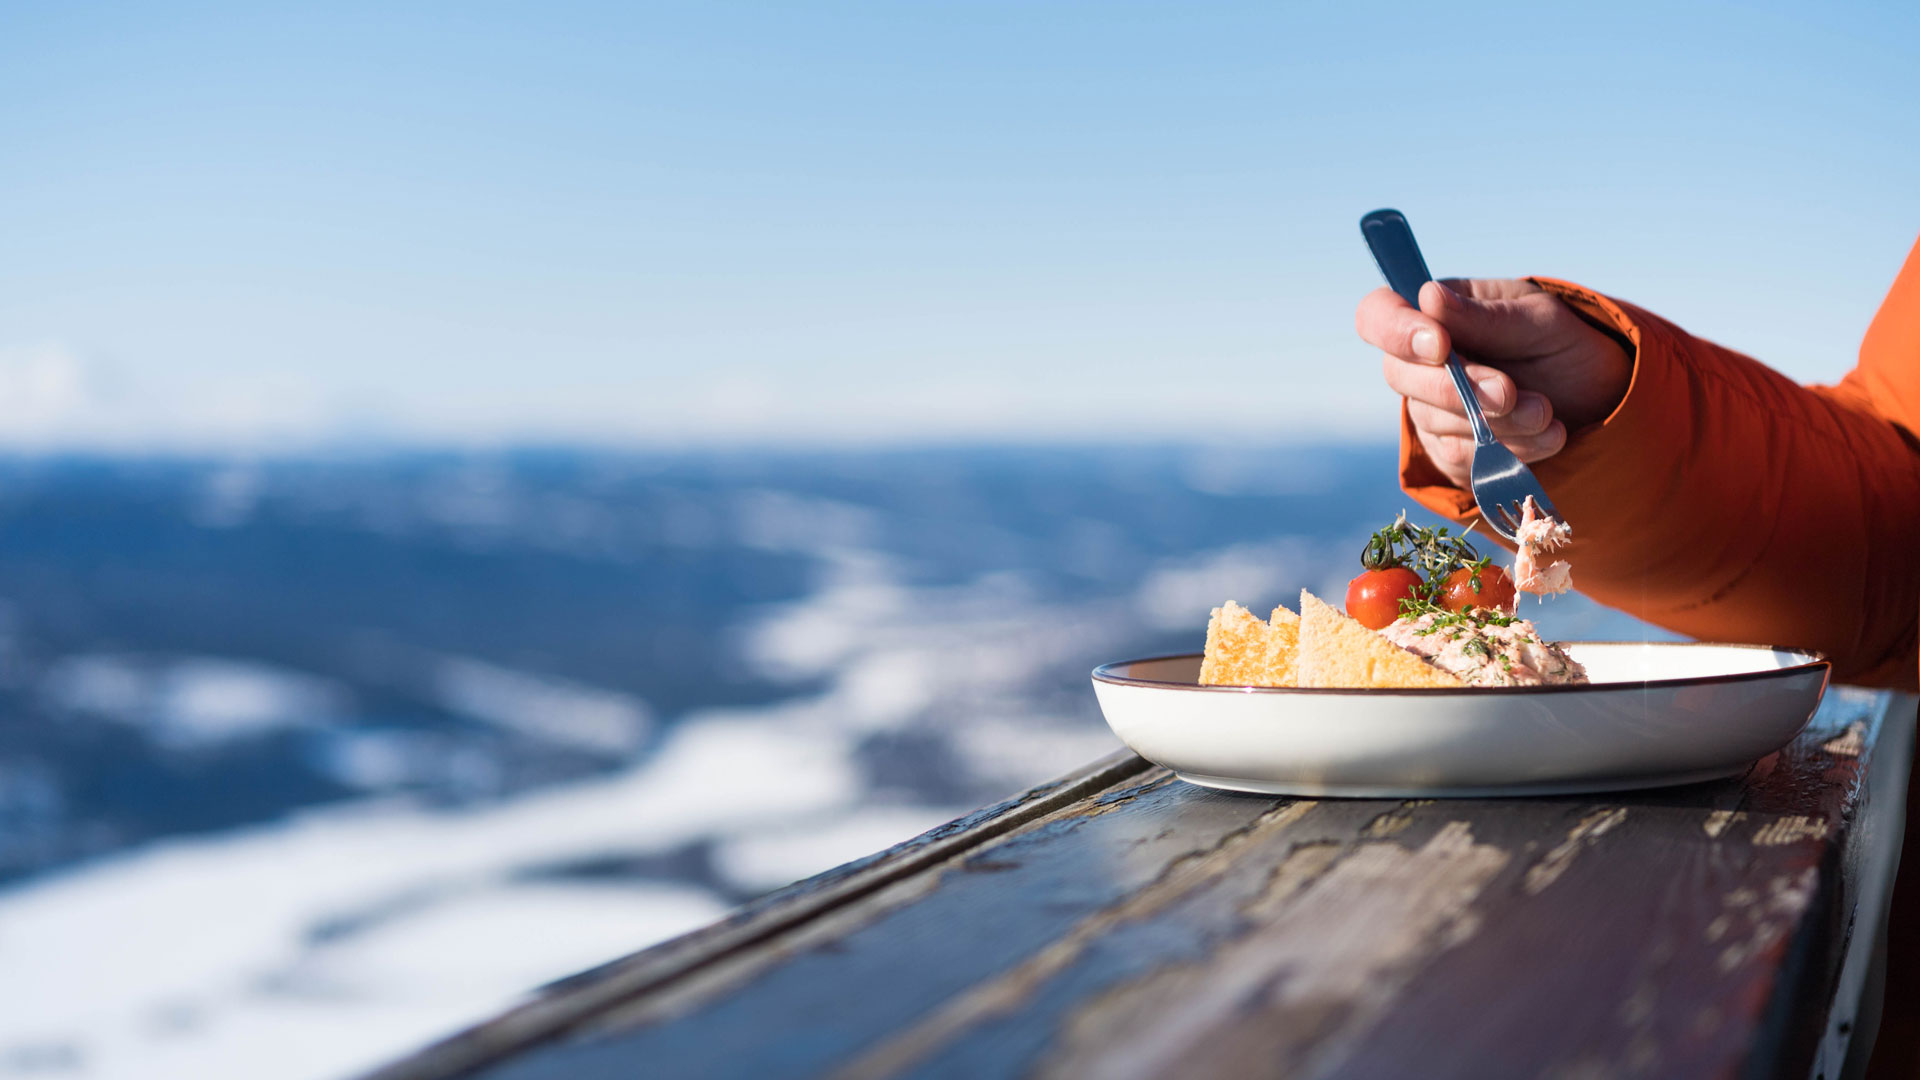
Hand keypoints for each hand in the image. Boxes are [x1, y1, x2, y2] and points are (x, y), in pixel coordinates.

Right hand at [1356, 279, 1632, 487]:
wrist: (1600, 397)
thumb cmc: (1565, 344)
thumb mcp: (1540, 320)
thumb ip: (1487, 317)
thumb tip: (1428, 296)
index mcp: (1434, 313)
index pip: (1378, 315)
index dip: (1396, 331)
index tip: (1441, 345)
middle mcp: (1420, 362)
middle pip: (1399, 376)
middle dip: (1457, 389)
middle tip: (1509, 392)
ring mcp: (1430, 409)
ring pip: (1436, 421)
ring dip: (1496, 423)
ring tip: (1547, 414)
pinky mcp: (1450, 451)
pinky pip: (1462, 458)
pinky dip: (1509, 451)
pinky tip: (1548, 436)